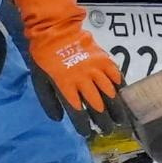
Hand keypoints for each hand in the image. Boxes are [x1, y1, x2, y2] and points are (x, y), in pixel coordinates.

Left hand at [8, 0, 125, 120]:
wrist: (55, 29)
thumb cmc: (43, 56)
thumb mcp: (38, 80)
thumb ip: (48, 101)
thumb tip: (58, 119)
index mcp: (65, 85)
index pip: (78, 111)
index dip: (84, 125)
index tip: (87, 133)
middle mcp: (83, 79)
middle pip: (97, 105)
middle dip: (103, 121)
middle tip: (108, 131)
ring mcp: (95, 68)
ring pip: (110, 93)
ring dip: (116, 108)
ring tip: (121, 120)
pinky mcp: (103, 59)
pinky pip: (116, 75)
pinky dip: (120, 87)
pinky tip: (123, 96)